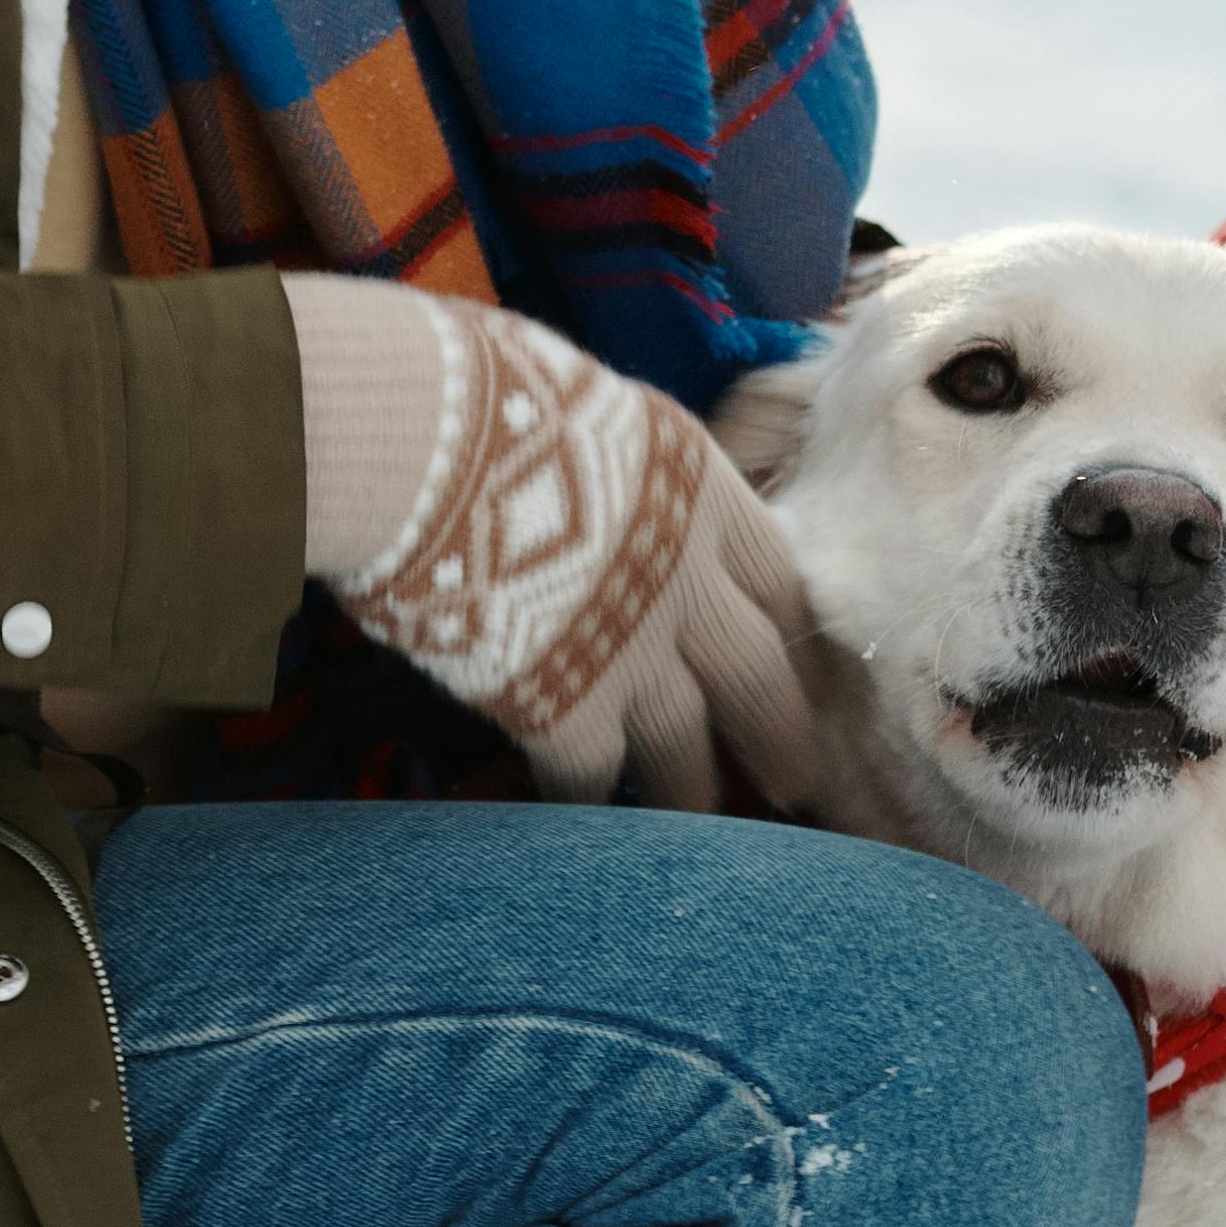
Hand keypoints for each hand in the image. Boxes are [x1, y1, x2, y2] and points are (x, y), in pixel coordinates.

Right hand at [292, 281, 834, 816]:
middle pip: (758, 678)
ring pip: (685, 750)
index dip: (789, 630)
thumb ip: (618, 470)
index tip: (800, 666)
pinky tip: (582, 828)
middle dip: (779, 738)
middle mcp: (690, 585)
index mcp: (702, 496)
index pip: (776, 578)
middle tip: (798, 787)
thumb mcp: (591, 410)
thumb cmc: (488, 397)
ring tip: (698, 827)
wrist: (425, 445)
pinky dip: (586, 808)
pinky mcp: (567, 712)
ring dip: (691, 795)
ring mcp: (635, 656)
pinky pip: (590, 781)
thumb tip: (597, 479)